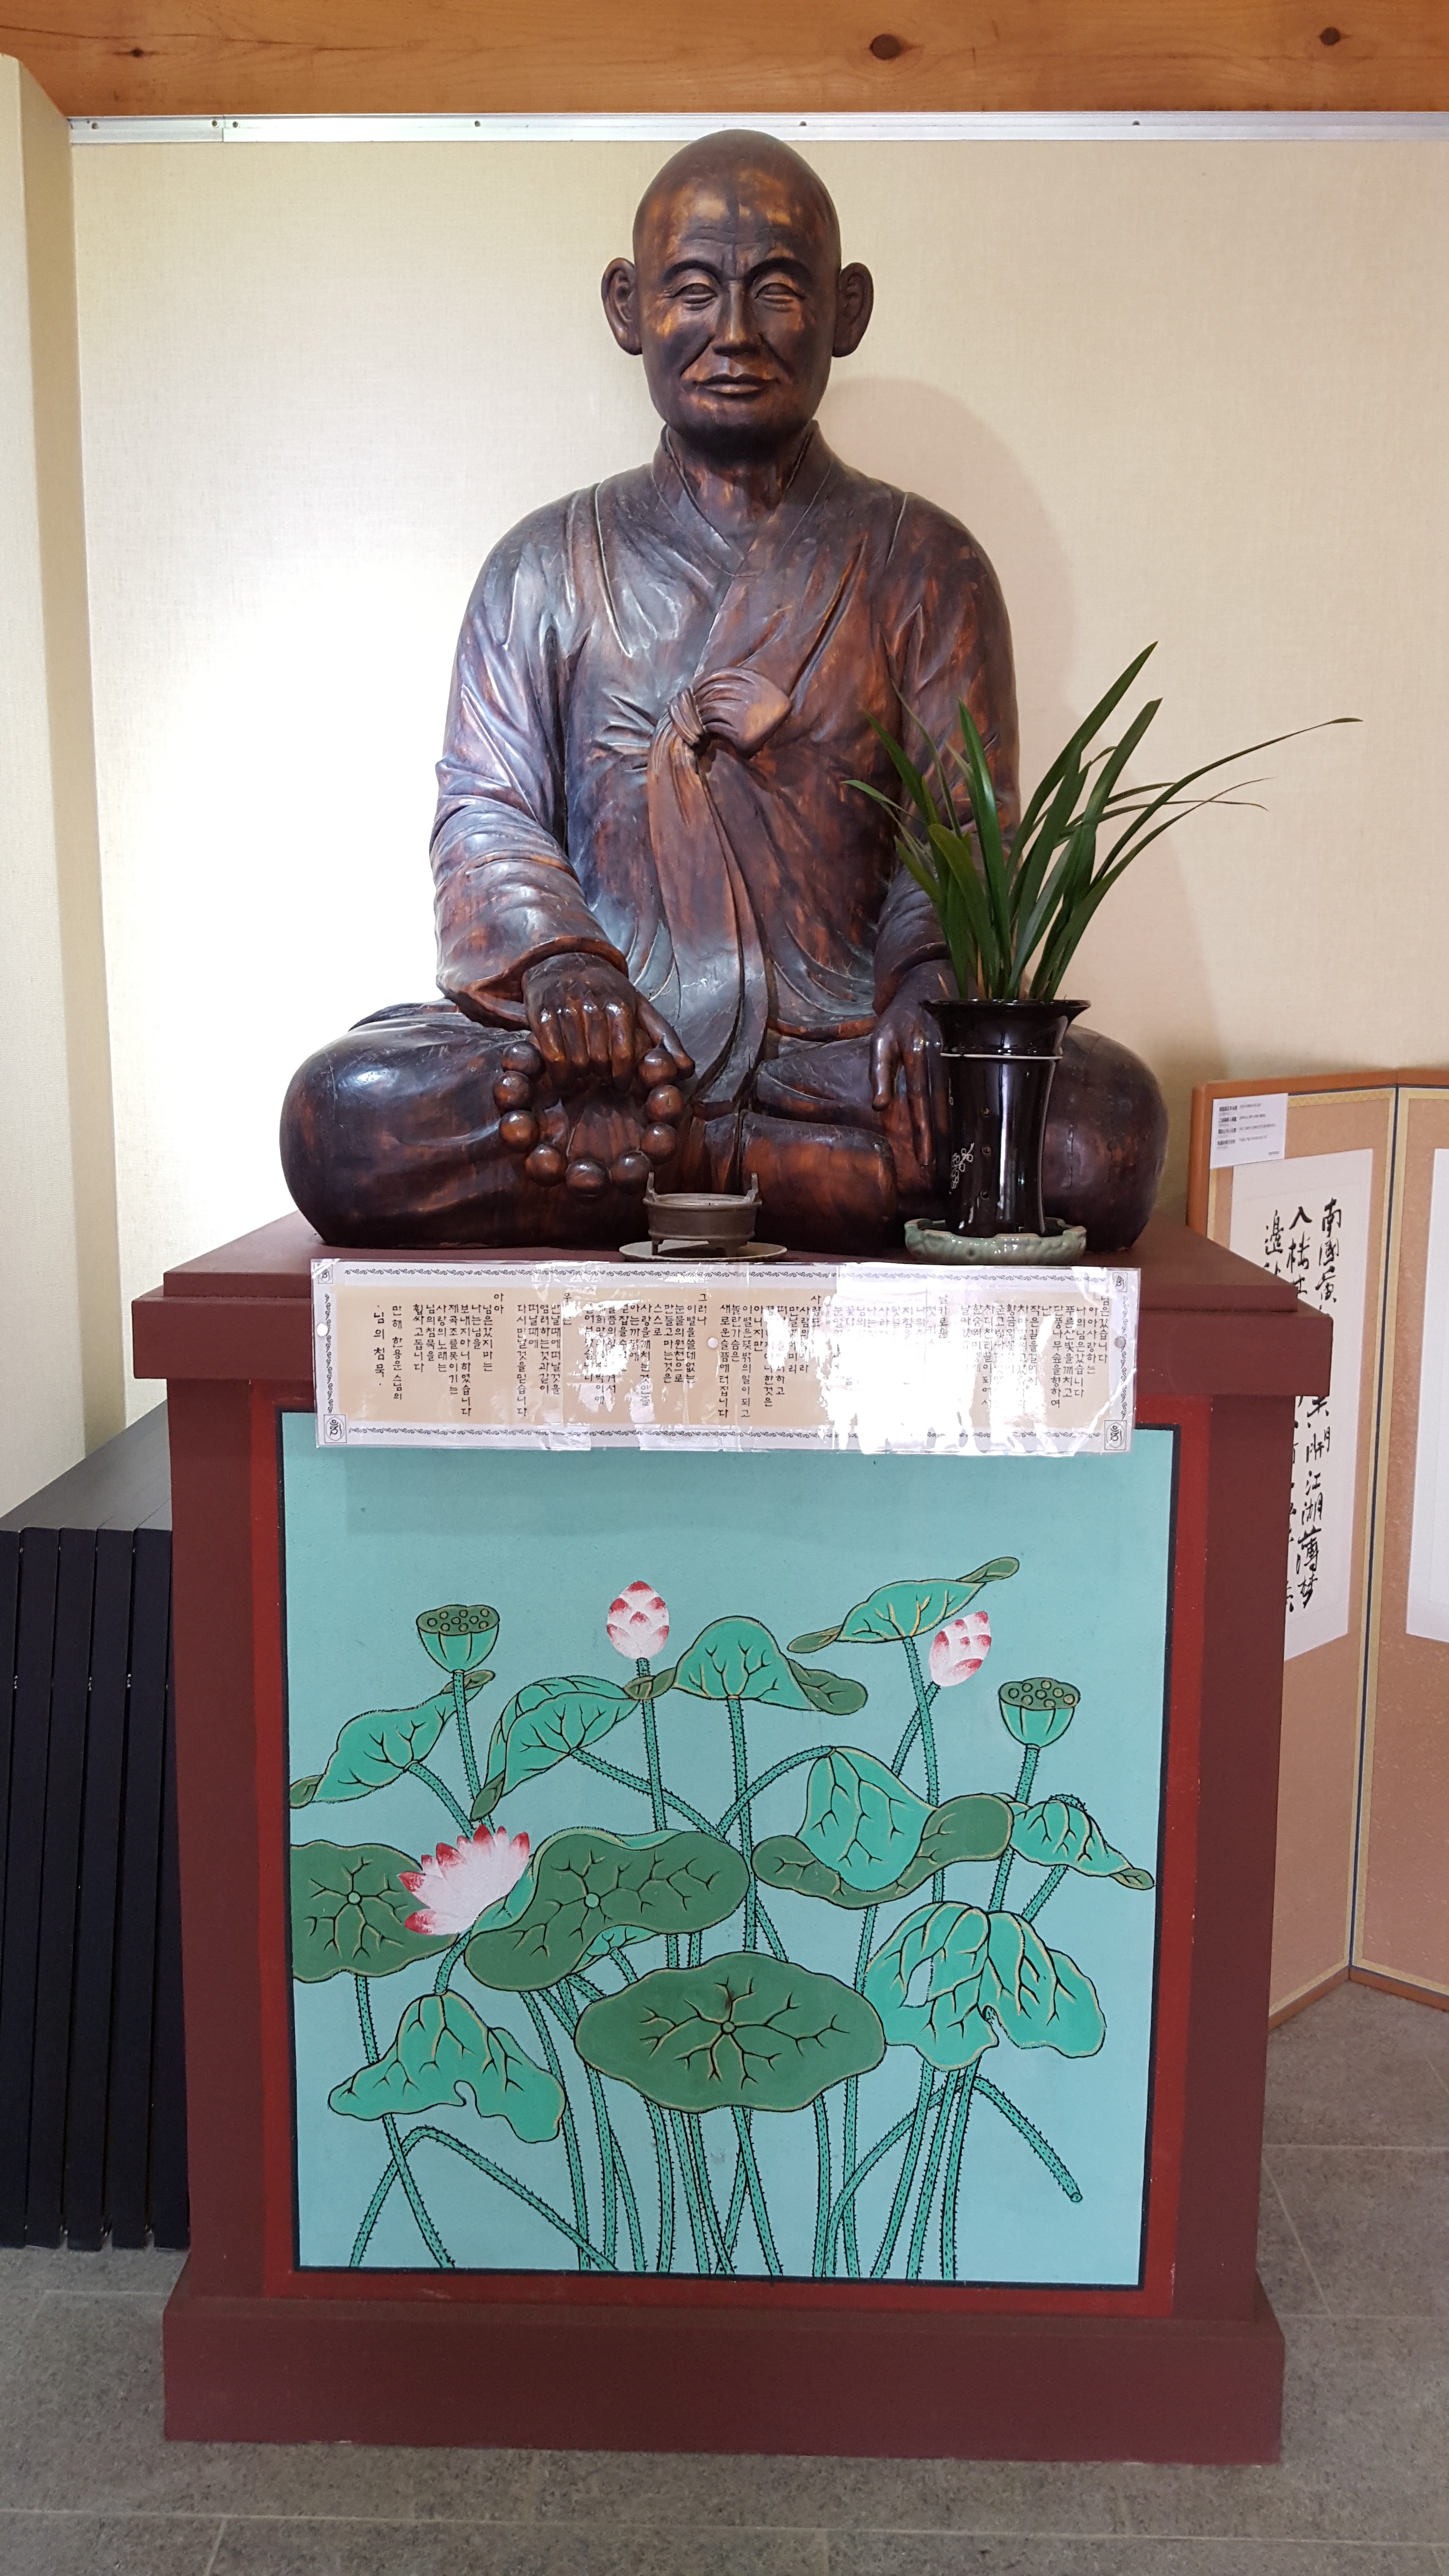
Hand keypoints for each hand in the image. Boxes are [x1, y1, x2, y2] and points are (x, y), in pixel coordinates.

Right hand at [521, 956, 692, 1090]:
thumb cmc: (608, 994)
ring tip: (583, 1076)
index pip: (623, 1054)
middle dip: (600, 1076)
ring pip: (574, 1060)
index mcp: (620, 1003)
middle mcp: (591, 1002)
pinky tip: (563, 1075)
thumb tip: (687, 1070)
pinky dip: (558, 1073)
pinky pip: (551, 1055)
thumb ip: (667, 1040)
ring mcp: (564, 1006)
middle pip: (597, 1060)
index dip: (622, 1077)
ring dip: (579, 1077)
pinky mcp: (540, 1012)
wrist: (565, 962)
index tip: (620, 1084)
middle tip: (599, 1079)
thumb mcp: (642, 1010)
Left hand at [871, 964, 949, 1178]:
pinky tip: (968, 1126)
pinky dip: (967, 1106)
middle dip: (940, 1136)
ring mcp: (956, 1052)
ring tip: (956, 1153)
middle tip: (941, 1166)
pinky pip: (967, 1083)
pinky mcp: (967, 1052)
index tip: (924, 1158)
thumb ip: (878, 1073)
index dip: (922, 1130)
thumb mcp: (879, 1041)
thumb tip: (880, 1108)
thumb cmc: (897, 1020)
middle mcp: (939, 1052)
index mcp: (915, 1051)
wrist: (926, 986)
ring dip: (957, 1124)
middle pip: (941, 1102)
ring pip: (957, 1094)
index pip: (919, 1098)